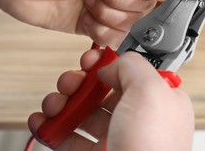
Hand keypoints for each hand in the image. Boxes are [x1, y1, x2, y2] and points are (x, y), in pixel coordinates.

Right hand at [28, 49, 194, 150]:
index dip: (110, 64)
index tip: (91, 61)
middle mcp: (140, 120)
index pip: (133, 74)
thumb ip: (131, 64)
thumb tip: (111, 64)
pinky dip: (53, 129)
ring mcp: (118, 139)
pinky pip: (70, 139)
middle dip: (80, 83)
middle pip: (104, 92)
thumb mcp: (149, 90)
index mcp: (160, 101)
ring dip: (63, 104)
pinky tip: (44, 123)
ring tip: (53, 104)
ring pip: (84, 114)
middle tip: (68, 83)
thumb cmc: (152, 147)